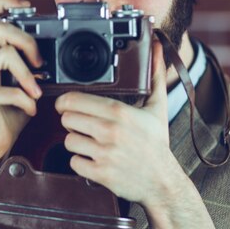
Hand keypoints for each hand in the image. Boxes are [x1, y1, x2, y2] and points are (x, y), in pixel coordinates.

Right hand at [0, 0, 42, 161]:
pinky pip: (10, 89)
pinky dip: (27, 100)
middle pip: (1, 29)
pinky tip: (30, 109)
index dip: (5, 2)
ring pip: (5, 54)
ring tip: (36, 91)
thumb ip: (32, 66)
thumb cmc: (10, 113)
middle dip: (28, 42)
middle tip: (40, 63)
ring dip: (28, 74)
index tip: (27, 6)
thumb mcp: (25, 83)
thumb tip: (52, 54)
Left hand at [55, 41, 182, 204]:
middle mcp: (110, 131)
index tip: (67, 105)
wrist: (163, 182)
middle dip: (72, 121)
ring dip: (76, 141)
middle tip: (82, 124)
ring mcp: (104, 153)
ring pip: (68, 140)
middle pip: (67, 119)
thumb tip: (158, 46)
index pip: (74, 100)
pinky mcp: (100, 173)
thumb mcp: (157, 107)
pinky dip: (80, 162)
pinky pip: (73, 162)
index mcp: (120, 112)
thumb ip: (154, 75)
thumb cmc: (157, 143)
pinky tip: (93, 158)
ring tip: (90, 142)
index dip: (66, 102)